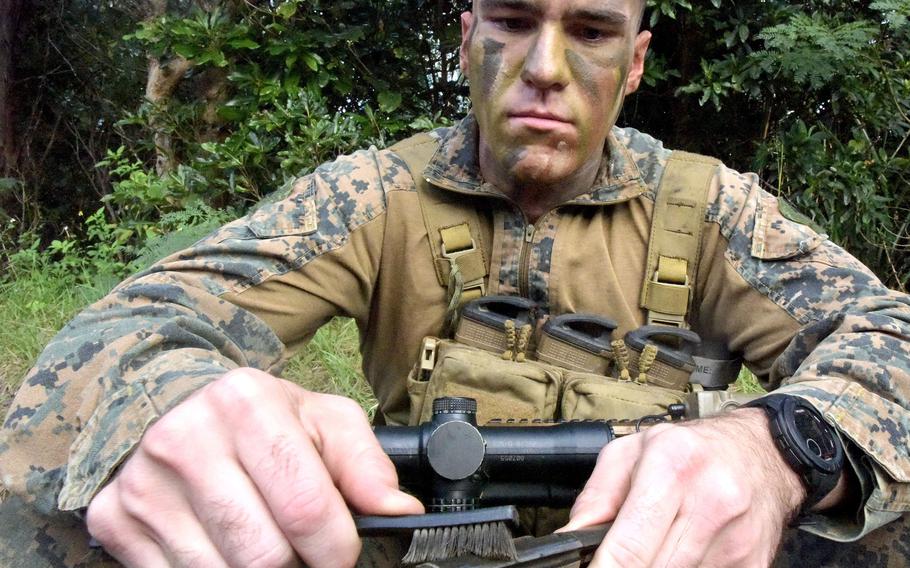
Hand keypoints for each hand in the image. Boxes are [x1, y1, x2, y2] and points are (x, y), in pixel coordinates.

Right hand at [85, 368, 422, 567]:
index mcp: (247, 404)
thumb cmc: (259, 418)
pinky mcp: (114, 519)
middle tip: (302, 551)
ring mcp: (145, 483)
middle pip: (263, 554)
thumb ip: (365, 463)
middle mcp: (187, 439)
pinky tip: (223, 546)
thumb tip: (399, 512)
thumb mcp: (320, 419)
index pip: (306, 508)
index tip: (341, 554)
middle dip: (297, 565)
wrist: (172, 404)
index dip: (336, 549)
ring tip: (264, 541)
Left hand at [562, 409, 805, 566]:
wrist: (763, 452)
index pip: (630, 547)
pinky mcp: (755, 563)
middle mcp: (710, 503)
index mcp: (671, 468)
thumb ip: (595, 498)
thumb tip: (569, 541)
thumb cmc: (690, 449)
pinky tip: (682, 551)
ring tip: (656, 542)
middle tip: (619, 556)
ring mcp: (738, 540)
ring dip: (658, 567)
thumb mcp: (630, 452)